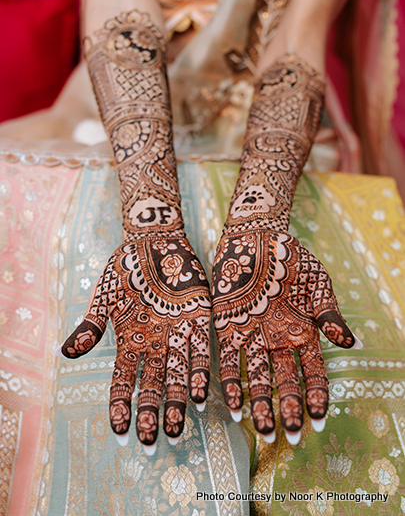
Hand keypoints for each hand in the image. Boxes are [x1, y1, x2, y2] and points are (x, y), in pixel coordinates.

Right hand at [59, 235, 210, 450]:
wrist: (154, 241)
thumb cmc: (126, 269)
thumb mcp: (104, 297)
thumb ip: (91, 325)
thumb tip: (66, 353)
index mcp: (130, 342)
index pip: (122, 383)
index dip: (121, 408)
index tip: (120, 434)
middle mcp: (155, 345)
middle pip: (151, 386)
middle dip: (150, 415)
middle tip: (149, 443)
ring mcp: (177, 335)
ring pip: (177, 377)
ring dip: (176, 404)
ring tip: (175, 431)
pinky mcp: (199, 320)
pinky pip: (201, 351)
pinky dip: (199, 373)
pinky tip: (199, 395)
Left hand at [212, 228, 358, 443]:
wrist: (257, 237)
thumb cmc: (293, 261)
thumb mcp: (317, 287)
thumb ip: (329, 315)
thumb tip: (350, 342)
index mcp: (303, 333)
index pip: (313, 372)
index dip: (317, 396)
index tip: (319, 419)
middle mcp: (278, 341)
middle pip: (286, 382)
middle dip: (289, 409)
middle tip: (291, 436)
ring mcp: (253, 336)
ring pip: (258, 377)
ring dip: (261, 405)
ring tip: (263, 431)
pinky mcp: (228, 327)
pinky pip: (229, 360)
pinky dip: (232, 383)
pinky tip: (234, 406)